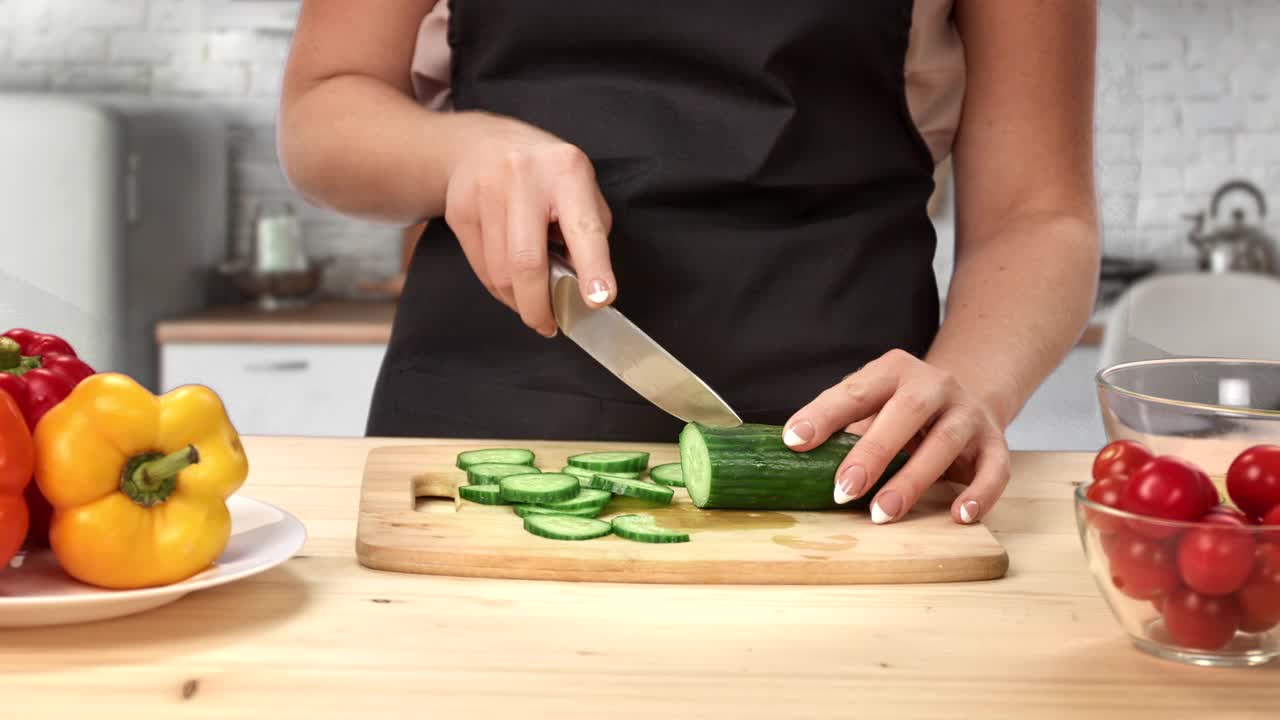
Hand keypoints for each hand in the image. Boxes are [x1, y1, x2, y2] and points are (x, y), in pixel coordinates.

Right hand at [443, 112, 616, 336]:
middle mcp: (522, 177)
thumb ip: (588, 232)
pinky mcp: (459, 210)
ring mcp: (484, 192)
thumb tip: (583, 285)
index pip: (583, 229)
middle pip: (527, 262)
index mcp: (565, 171)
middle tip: (550, 325)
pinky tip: (511, 284)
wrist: (481, 143)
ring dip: (518, 300)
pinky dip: (499, 288)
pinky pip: (481, 268)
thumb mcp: (580, 186)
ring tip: (532, 301)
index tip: (599, 300)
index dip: (593, 269)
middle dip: (540, 306)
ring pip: (500, 272)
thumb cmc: (544, 172)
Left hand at [782, 349, 1010, 524]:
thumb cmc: (903, 410)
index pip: (856, 390)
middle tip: (843, 491)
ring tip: (882, 513)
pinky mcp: (995, 443)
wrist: (971, 394)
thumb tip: (788, 455)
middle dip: (872, 453)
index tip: (794, 442)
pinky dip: (979, 494)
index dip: (824, 416)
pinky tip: (959, 516)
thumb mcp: (872, 404)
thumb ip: (840, 423)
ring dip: (913, 480)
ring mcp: (968, 413)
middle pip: (906, 413)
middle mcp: (935, 385)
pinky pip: (994, 469)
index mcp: (894, 371)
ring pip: (945, 442)